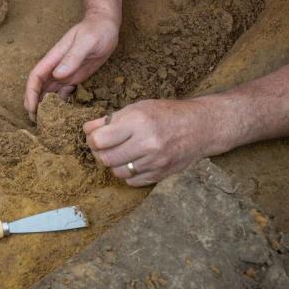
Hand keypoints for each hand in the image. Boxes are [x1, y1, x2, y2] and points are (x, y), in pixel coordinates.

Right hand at [25, 15, 119, 118]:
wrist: (105, 25)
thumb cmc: (96, 30)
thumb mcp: (87, 42)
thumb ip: (73, 57)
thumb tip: (58, 75)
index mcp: (54, 58)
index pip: (35, 77)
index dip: (30, 93)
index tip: (31, 109)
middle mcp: (56, 67)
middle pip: (39, 87)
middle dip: (34, 104)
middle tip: (37, 123)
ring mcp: (64, 73)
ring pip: (49, 92)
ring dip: (46, 107)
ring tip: (48, 124)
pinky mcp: (74, 77)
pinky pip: (63, 93)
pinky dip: (60, 104)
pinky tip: (64, 116)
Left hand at [82, 98, 218, 185]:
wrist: (200, 127)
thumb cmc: (166, 114)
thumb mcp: (138, 107)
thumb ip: (112, 119)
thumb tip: (88, 130)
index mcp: (138, 122)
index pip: (99, 140)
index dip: (92, 138)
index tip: (95, 135)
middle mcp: (146, 143)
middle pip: (105, 158)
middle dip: (100, 152)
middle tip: (105, 145)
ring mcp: (154, 162)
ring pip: (117, 171)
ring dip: (114, 163)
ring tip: (120, 152)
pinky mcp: (160, 175)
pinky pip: (131, 181)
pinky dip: (127, 173)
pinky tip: (133, 161)